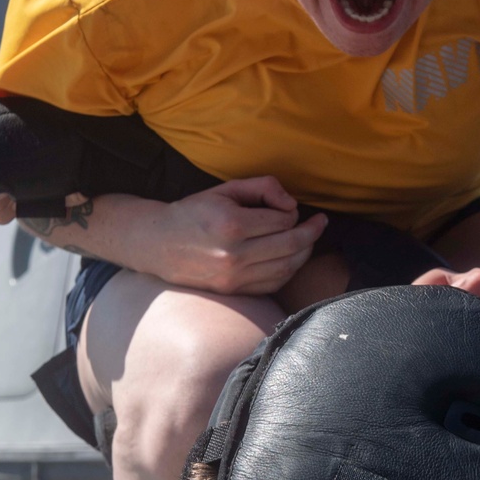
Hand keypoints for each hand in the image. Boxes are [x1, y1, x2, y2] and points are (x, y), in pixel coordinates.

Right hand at [137, 176, 327, 296]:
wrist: (158, 244)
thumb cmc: (194, 212)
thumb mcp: (225, 190)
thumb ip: (262, 187)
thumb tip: (293, 204)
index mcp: (231, 224)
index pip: (282, 220)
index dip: (293, 212)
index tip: (291, 208)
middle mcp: (234, 254)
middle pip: (291, 245)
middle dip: (312, 232)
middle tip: (321, 223)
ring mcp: (234, 277)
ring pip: (287, 267)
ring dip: (305, 252)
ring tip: (310, 239)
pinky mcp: (233, 291)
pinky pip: (273, 284)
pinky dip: (289, 271)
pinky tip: (292, 258)